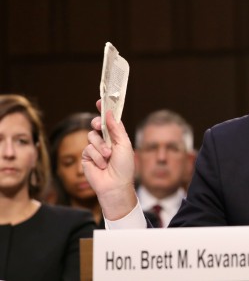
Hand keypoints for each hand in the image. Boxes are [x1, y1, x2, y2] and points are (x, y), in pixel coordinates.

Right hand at [82, 99, 137, 219]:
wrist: (115, 185)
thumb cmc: (124, 166)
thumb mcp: (124, 145)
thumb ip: (116, 129)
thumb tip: (109, 113)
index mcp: (116, 137)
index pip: (109, 121)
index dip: (104, 111)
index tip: (101, 101)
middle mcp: (105, 141)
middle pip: (96, 124)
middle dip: (96, 123)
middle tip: (98, 125)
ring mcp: (95, 149)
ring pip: (91, 136)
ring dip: (101, 147)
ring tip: (108, 157)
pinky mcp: (87, 157)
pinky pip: (87, 148)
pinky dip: (96, 156)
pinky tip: (101, 165)